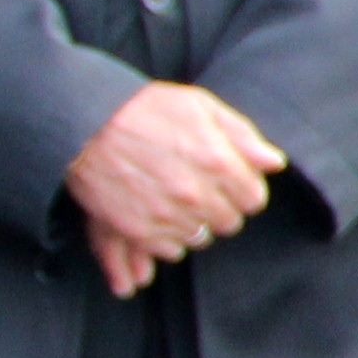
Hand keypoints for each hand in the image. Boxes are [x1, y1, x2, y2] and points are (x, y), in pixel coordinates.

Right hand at [64, 82, 285, 297]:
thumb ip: (241, 135)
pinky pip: (169, 250)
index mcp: (220, 163)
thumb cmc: (142, 108)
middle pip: (228, 223)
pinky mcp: (138, 230)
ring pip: (200, 238)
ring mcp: (167, 216)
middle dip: (218, 206)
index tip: (224, 180)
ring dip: (192, 222)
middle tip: (195, 188)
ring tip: (171, 199)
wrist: (82, 122)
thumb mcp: (198, 106)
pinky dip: (166, 237)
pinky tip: (155, 213)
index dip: (241, 188)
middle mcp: (197, 195)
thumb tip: (274, 162)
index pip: (254, 199)